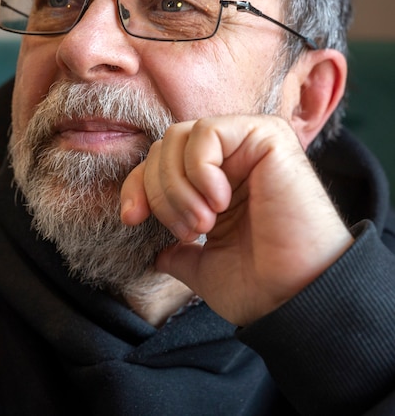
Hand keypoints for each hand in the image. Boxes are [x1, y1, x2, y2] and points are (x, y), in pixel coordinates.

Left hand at [121, 115, 353, 325]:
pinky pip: (208, 132)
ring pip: (179, 137)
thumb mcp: (204, 267)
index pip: (157, 165)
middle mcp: (230, 159)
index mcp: (216, 185)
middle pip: (163, 148)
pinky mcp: (266, 135)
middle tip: (188, 232)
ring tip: (205, 222)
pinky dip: (200, 168)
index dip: (137, 187)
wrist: (296, 296)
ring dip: (179, 186)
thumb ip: (180, 254)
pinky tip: (221, 200)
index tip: (132, 218)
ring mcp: (247, 143)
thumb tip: (158, 254)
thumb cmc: (259, 284)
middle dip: (161, 193)